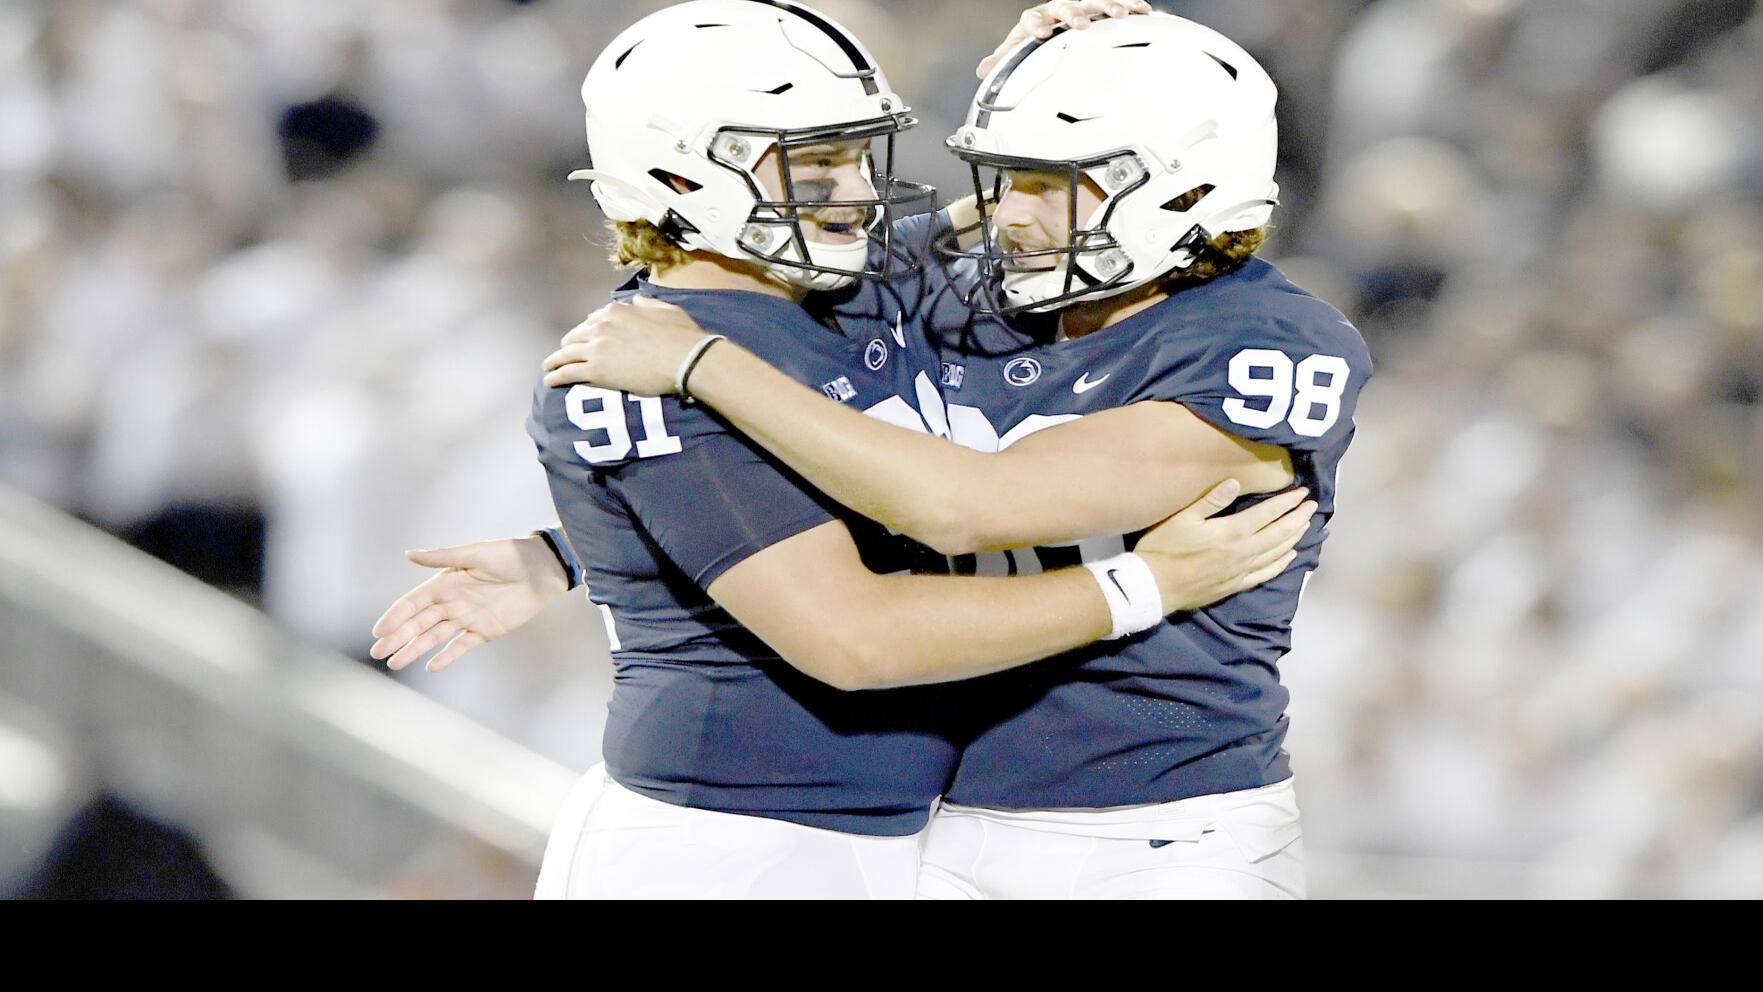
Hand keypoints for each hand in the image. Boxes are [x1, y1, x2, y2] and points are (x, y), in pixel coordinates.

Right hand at [369, 535, 570, 671]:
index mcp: (445, 582)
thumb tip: (407, 554)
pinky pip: (462, 646)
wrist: (543, 569)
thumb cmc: (510, 555)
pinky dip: (447, 656)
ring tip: (395, 664)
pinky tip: (431, 666)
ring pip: (434, 637)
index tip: (379, 631)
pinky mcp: (485, 630)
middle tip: (378, 653)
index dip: (395, 616)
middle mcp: (452, 601)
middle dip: (397, 638)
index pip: (413, 603)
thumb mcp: (474, 554)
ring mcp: (468, 617)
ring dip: (414, 649)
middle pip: (418, 623)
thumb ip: (441, 557)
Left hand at [542, 296, 709, 395]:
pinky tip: (550, 381)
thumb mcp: (665, 310)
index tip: (584, 338)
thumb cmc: (681, 335)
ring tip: (548, 368)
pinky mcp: (596, 370)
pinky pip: (568, 372)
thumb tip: (637, 300)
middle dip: (567, 345)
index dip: (586, 330)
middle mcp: (601, 325)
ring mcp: (596, 348)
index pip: (593, 320)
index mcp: (616, 310)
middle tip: (562, 354)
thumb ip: (647, 304)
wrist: (685, 359)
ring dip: (555, 361)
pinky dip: (556, 376)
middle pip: (575, 336)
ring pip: (566, 354)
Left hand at [977, 0, 1152, 78]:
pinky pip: (1116, 2)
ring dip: (1108, 6)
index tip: (1042, 34)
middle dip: (1074, 14)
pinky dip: (1129, 4)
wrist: (1053, 27)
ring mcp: (1080, 6)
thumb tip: (984, 70)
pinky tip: (1142, 10)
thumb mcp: (1018, 50)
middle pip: (1066, 6)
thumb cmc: (1036, 40)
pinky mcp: (1099, 8)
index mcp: (1036, 19)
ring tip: (1122, 14)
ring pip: (1095, 1)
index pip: (1033, 18)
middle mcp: (1058, 9)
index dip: (1037, 25)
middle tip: (1082, 24)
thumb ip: (1004, 59)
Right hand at [1135, 480, 1315, 612]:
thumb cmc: (1164, 549)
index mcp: (1233, 532)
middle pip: (1281, 533)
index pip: (1269, 513)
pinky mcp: (1237, 584)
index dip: (1287, 502)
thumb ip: (1211, 500)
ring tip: (1307, 525)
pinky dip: (1283, 563)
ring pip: (1279, 552)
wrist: (1155, 587)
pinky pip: (1267, 573)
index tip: (1302, 492)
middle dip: (1299, 518)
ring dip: (1295, 537)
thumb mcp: (1182, 518)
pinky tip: (1291, 556)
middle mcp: (1244, 552)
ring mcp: (1242, 571)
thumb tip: (1235, 482)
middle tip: (1313, 506)